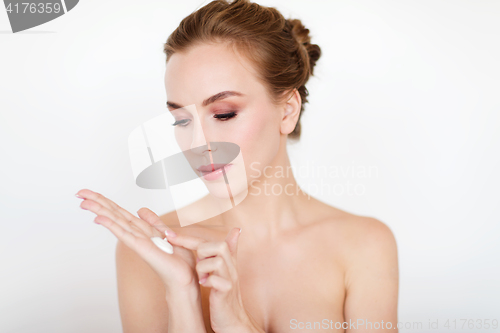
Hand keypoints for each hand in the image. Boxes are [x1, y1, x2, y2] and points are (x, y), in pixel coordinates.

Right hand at [76, 189, 197, 294]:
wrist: (184, 278)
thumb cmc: (177, 260)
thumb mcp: (167, 233)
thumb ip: (153, 222)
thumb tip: (141, 210)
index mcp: (142, 229)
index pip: (120, 212)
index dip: (106, 202)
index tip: (89, 194)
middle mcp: (136, 234)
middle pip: (114, 214)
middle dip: (97, 203)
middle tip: (79, 192)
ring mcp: (136, 241)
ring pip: (115, 222)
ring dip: (99, 211)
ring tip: (83, 202)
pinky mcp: (141, 248)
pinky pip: (124, 234)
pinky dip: (112, 225)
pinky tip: (99, 218)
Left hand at [165, 228, 263, 332]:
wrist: (233, 319)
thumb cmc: (225, 294)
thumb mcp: (226, 270)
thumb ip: (230, 249)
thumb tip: (236, 229)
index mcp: (228, 260)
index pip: (209, 241)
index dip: (188, 238)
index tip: (168, 234)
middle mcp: (231, 266)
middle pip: (218, 246)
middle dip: (201, 252)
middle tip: (197, 264)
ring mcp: (230, 278)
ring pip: (216, 261)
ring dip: (203, 268)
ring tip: (202, 278)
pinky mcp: (226, 291)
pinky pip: (216, 279)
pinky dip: (207, 281)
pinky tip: (204, 285)